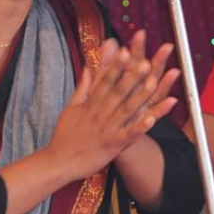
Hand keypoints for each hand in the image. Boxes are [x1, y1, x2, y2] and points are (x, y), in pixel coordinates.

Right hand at [47, 37, 177, 181]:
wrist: (59, 162)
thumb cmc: (64, 135)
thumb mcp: (71, 107)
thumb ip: (82, 87)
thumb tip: (87, 68)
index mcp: (91, 104)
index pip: (105, 81)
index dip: (116, 66)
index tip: (125, 50)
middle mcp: (100, 114)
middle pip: (119, 92)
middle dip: (132, 77)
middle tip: (145, 61)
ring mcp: (107, 129)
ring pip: (127, 110)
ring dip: (141, 97)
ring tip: (154, 83)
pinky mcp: (113, 146)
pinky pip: (129, 135)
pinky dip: (141, 127)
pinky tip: (153, 118)